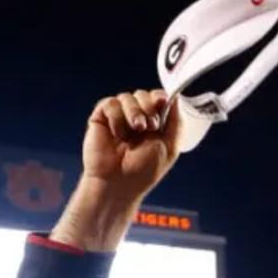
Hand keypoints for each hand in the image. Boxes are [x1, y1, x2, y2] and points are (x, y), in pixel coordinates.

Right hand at [52, 90, 184, 250]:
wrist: (118, 183)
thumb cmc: (144, 171)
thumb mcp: (170, 146)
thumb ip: (176, 121)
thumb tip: (176, 96)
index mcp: (154, 124)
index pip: (157, 98)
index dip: (160, 97)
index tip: (162, 102)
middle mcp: (136, 118)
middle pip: (143, 94)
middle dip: (148, 107)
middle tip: (148, 127)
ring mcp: (118, 118)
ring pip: (127, 97)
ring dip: (134, 112)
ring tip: (135, 130)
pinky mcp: (101, 118)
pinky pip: (111, 103)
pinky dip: (117, 117)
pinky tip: (118, 134)